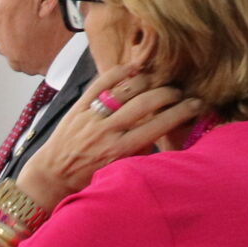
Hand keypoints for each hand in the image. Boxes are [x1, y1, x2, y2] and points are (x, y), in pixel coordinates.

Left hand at [11, 60, 202, 211]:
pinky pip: (101, 82)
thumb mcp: (120, 171)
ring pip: (126, 89)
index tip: (196, 105)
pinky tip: (135, 69)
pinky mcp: (78, 106)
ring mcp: (91, 116)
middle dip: (170, 93)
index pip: (160, 124)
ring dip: (149, 81)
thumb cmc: (88, 177)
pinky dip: (120, 72)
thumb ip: (142, 152)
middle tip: (179, 93)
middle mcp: (107, 131)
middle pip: (147, 102)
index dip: (183, 111)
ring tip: (159, 82)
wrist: (51, 176)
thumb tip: (165, 131)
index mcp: (121, 150)